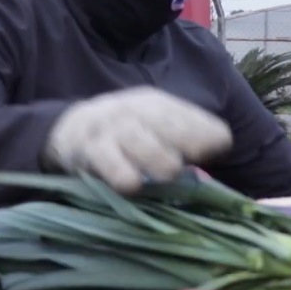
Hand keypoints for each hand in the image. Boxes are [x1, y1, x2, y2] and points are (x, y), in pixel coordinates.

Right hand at [44, 87, 233, 192]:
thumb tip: (218, 155)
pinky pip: (107, 161)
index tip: (220, 145)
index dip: (205, 131)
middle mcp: (136, 111)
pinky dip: (120, 173)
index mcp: (158, 105)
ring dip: (156, 157)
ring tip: (168, 172)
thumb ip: (186, 140)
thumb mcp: (155, 128)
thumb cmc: (126, 134)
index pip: (187, 115)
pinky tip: (131, 185)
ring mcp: (112, 129)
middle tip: (198, 156)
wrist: (70, 128)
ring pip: (138, 140)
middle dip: (185, 137)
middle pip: (165, 122)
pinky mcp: (89, 149)